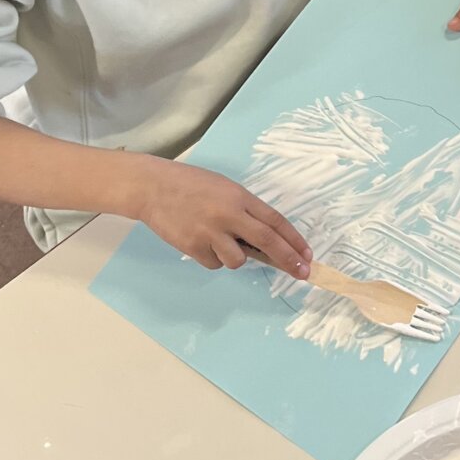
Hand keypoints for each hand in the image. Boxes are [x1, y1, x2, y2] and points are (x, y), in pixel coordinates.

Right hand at [134, 157, 311, 278]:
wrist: (152, 187)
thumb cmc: (191, 186)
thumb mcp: (224, 189)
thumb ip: (245, 213)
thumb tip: (266, 243)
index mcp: (239, 197)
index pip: (275, 221)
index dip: (294, 240)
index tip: (307, 255)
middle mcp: (228, 214)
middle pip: (267, 242)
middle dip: (288, 260)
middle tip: (304, 273)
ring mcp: (211, 232)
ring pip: (238, 260)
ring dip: (234, 257)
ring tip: (216, 239)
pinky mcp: (194, 247)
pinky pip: (214, 264)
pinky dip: (211, 257)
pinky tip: (198, 240)